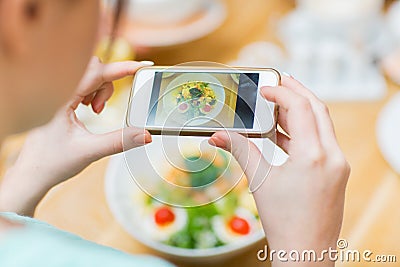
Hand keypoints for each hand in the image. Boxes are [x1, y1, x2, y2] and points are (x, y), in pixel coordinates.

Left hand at [0, 57, 152, 215]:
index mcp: (60, 99)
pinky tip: (87, 108)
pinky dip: (92, 92)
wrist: (31, 174)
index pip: (97, 73)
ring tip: (94, 111)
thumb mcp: (90, 151)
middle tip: (100, 109)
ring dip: (100, 90)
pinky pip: (81, 83)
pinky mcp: (59, 98)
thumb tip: (145, 135)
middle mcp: (57, 91)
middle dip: (106, 85)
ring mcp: (57, 93)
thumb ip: (120, 141)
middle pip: (93, 69)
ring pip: (89, 75)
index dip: (122, 68)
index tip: (142, 66)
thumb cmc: (51, 163)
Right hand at [209, 75, 349, 265]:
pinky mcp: (337, 172)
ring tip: (278, 105)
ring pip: (322, 124)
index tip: (265, 88)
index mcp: (314, 155)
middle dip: (297, 92)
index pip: (301, 108)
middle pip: (317, 109)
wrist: (305, 253)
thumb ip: (240, 150)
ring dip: (301, 111)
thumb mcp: (259, 181)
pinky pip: (322, 140)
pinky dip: (304, 131)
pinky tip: (283, 134)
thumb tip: (217, 136)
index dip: (281, 92)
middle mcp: (333, 156)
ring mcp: (338, 164)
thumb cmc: (285, 223)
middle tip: (279, 82)